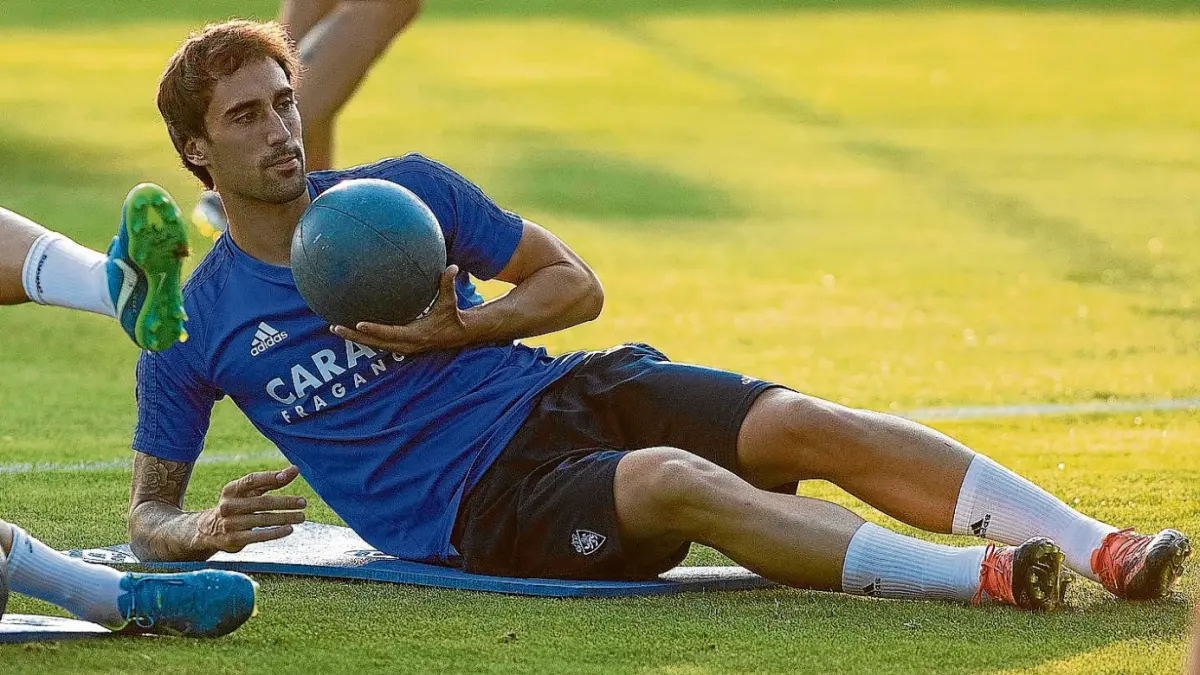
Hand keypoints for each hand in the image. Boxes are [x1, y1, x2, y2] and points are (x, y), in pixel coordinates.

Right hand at [195, 465, 306, 553]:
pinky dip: (276, 532)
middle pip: (262, 502)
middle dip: (285, 502)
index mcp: (231, 490)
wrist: (210, 530)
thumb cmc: (238, 505)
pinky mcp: (235, 539)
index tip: (289, 474)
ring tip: (301, 516)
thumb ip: (271, 481)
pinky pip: (259, 536)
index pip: (251, 480)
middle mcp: (228, 506)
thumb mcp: (249, 492)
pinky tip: (289, 529)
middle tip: (303, 502)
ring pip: (263, 519)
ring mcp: (230, 523)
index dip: (270, 477)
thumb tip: (295, 469)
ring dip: (285, 518)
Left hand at [332, 265, 468, 354]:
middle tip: (335, 327)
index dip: (374, 330)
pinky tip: (350, 326)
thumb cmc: (453, 316)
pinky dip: (364, 336)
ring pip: (374, 345)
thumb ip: (448, 284)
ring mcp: (402, 347)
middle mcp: (406, 345)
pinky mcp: (400, 346)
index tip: (358, 324)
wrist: (458, 336)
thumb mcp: (450, 301)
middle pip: (375, 343)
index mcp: (416, 335)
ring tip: (335, 328)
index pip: (390, 333)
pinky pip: (379, 342)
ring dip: (355, 338)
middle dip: (355, 336)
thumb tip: (453, 266)